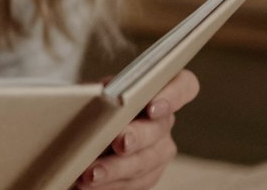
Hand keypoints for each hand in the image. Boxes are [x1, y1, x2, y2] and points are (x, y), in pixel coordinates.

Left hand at [75, 69, 199, 188]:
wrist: (82, 129)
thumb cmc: (90, 104)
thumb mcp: (93, 91)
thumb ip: (98, 92)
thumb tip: (92, 98)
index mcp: (156, 92)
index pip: (184, 86)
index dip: (174, 95)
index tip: (152, 106)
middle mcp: (163, 122)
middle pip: (158, 129)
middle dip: (137, 137)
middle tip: (118, 143)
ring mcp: (159, 151)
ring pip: (146, 162)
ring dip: (116, 169)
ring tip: (90, 174)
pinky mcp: (148, 175)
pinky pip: (134, 183)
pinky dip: (110, 184)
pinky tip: (89, 185)